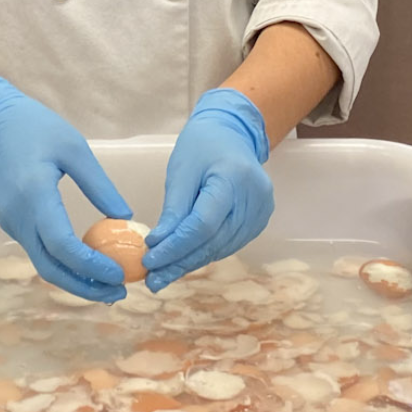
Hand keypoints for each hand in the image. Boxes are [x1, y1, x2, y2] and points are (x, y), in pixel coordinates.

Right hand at [0, 76, 130, 301]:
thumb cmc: (38, 128)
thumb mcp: (75, 149)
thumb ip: (98, 185)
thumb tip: (124, 217)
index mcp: (34, 194)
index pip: (60, 244)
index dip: (90, 265)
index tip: (118, 274)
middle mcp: (18, 216)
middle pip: (50, 267)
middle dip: (84, 286)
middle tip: (119, 292)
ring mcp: (11, 222)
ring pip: (43, 264)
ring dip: (74, 279)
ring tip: (108, 284)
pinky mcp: (11, 223)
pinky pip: (38, 252)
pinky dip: (63, 264)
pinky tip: (87, 263)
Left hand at [141, 88, 272, 291]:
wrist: (232, 132)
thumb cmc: (202, 146)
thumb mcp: (181, 171)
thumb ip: (173, 210)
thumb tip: (158, 246)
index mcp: (234, 177)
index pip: (203, 224)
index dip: (176, 247)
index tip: (149, 260)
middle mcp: (255, 198)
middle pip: (213, 241)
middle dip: (179, 262)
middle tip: (151, 279)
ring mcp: (262, 211)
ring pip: (221, 248)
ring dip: (191, 262)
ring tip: (162, 274)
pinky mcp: (260, 220)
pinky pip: (229, 243)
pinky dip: (205, 252)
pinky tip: (183, 260)